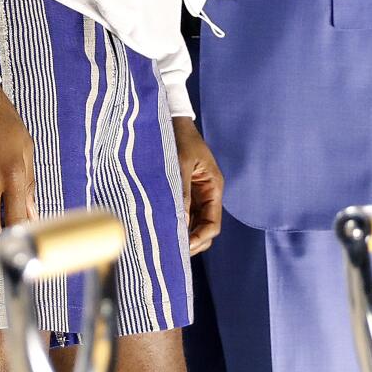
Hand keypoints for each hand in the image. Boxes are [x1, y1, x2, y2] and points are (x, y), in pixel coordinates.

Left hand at [172, 119, 224, 254]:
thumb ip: (181, 193)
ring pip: (192, 224)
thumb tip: (179, 223)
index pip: (212, 224)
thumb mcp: (179, 164)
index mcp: (212, 188)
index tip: (182, 246)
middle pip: (203, 229)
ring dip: (181, 234)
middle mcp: (206, 195)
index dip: (199, 238)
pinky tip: (159, 228)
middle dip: (191, 242)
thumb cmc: (178, 138)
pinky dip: (173, 223)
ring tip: (162, 243)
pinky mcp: (182, 192)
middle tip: (170, 251)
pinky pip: (181, 214)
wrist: (171, 120)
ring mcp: (195, 195)